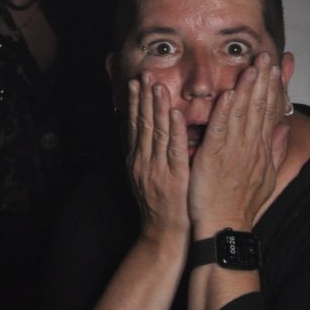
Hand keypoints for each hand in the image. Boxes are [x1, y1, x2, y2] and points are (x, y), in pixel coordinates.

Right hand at [126, 72, 190, 241]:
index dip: (134, 102)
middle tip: (144, 74)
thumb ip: (144, 153)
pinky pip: (174, 150)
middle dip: (142, 97)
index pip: (134, 125)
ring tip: (156, 85)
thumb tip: (142, 132)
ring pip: (156, 132)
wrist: (163, 234)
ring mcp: (157, 168)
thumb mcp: (144, 177)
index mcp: (136, 159)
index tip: (134, 82)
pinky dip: (175, 130)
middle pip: (142, 123)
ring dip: (156, 107)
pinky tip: (175, 114)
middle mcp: (143, 161)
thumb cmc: (159, 205)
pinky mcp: (174, 177)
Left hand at [188, 52, 283, 231]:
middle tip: (265, 56)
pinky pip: (220, 131)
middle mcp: (250, 147)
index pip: (268, 111)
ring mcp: (233, 151)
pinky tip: (228, 94)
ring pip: (241, 114)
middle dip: (262, 80)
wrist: (226, 226)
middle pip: (258, 107)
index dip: (271, 87)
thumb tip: (283, 129)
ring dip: (246, 88)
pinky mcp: (213, 157)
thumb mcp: (266, 176)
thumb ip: (274, 149)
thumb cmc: (241, 203)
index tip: (273, 67)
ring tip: (251, 66)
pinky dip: (224, 112)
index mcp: (260, 149)